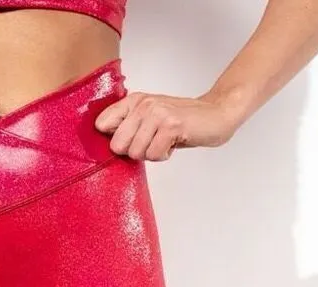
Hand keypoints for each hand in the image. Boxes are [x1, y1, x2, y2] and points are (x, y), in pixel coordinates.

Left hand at [95, 91, 242, 160]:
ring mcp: (157, 113)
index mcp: (133, 101)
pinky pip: (154, 155)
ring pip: (136, 153)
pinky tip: (173, 143)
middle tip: (153, 141)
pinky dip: (164, 155)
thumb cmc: (180, 121)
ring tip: (165, 141)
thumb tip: (105, 143)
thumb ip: (126, 126)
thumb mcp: (149, 119)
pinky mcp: (171, 125)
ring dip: (152, 153)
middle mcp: (143, 104)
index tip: (132, 138)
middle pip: (117, 146)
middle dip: (135, 151)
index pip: (101, 124)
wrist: (216, 114)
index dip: (115, 139)